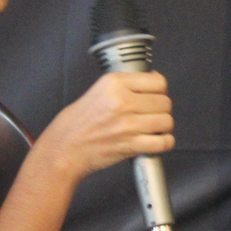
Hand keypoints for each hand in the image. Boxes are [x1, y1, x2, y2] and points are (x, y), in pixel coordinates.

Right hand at [32, 71, 173, 184]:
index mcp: (114, 83)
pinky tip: (155, 142)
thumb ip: (124, 86)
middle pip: (165, 102)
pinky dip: (164, 143)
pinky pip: (163, 142)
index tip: (155, 95)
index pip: (158, 81)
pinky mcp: (130, 145)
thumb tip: (151, 80)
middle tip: (151, 115)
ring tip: (152, 129)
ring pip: (167, 121)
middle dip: (161, 110)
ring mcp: (128, 124)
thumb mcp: (97, 91)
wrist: (63, 149)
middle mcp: (123, 101)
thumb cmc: (76, 123)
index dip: (160, 90)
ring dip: (163, 127)